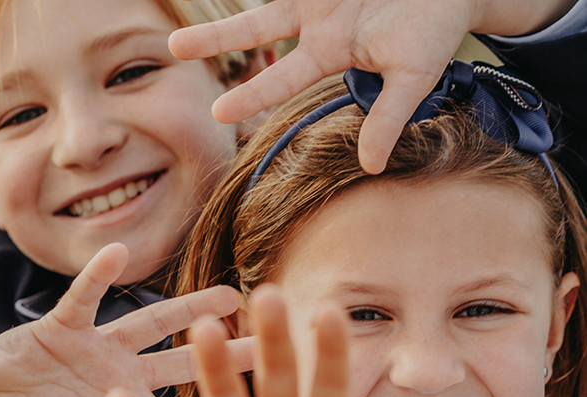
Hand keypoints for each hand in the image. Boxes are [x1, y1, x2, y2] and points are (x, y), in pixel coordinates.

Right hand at [0, 243, 251, 396]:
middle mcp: (121, 375)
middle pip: (183, 364)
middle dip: (224, 357)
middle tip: (273, 346)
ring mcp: (96, 348)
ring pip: (150, 324)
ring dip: (187, 310)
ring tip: (231, 294)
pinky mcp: (64, 325)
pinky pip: (83, 296)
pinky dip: (97, 276)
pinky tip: (118, 253)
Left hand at [169, 0, 574, 173]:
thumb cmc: (436, 31)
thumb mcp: (413, 77)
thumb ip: (388, 118)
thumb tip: (370, 167)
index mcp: (329, 53)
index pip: (280, 78)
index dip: (251, 93)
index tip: (217, 113)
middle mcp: (315, 23)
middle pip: (255, 31)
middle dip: (215, 38)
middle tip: (172, 48)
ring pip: (264, 2)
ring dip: (227, 11)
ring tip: (186, 23)